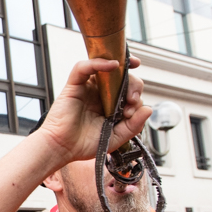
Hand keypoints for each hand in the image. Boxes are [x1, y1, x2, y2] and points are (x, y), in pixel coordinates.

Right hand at [36, 58, 150, 166]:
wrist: (62, 148)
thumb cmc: (83, 145)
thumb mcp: (116, 138)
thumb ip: (133, 126)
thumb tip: (149, 109)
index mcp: (110, 105)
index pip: (129, 91)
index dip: (136, 96)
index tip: (132, 111)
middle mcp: (99, 94)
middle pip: (122, 78)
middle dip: (133, 84)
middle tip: (132, 99)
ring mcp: (87, 88)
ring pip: (106, 68)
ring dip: (122, 71)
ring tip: (127, 83)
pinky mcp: (74, 85)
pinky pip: (85, 67)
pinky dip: (99, 62)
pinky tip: (112, 65)